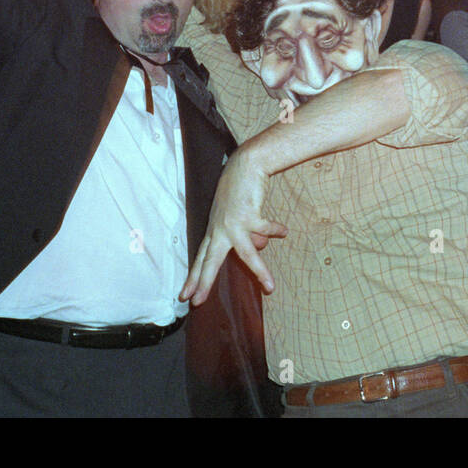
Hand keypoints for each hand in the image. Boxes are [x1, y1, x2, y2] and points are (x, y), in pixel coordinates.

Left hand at [180, 149, 287, 302]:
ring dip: (260, 271)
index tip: (185, 295)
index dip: (194, 277)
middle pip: (211, 261)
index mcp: (214, 231)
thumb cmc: (240, 189)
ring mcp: (233, 224)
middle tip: (196, 302)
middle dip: (204, 282)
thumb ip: (244, 233)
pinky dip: (276, 230)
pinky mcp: (248, 216)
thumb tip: (260, 244)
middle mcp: (220, 230)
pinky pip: (265, 230)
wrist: (244, 166)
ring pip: (246, 254)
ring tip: (270, 287)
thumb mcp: (237, 214)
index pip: (201, 258)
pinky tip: (283, 232)